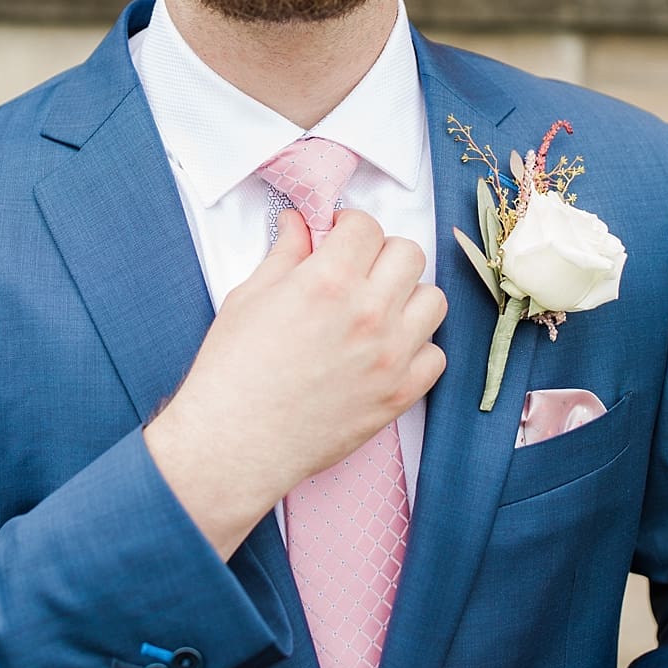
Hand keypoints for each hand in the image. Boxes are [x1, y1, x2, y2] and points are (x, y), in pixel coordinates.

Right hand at [145, 208, 445, 558]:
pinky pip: (435, 356)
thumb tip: (298, 224)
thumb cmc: (233, 371)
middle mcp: (369, 312)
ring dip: (407, 297)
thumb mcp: (249, 297)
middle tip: (358, 270)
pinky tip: (385, 352)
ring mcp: (391, 355)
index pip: (366, 226)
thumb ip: (285, 254)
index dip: (349, 227)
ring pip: (432, 300)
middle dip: (382, 254)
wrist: (235, 443)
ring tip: (377, 310)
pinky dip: (416, 349)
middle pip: (409, 254)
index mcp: (328, 280)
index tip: (338, 238)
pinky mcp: (399, 394)